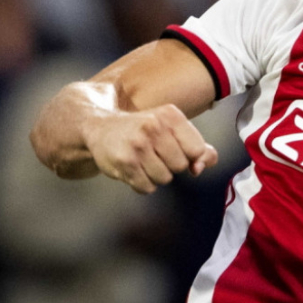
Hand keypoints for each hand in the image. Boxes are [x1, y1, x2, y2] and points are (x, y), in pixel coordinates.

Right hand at [84, 104, 217, 193]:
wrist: (101, 127)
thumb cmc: (143, 130)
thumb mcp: (173, 128)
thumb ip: (197, 146)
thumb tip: (202, 166)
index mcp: (170, 115)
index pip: (197, 149)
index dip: (190, 156)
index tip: (179, 152)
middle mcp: (154, 127)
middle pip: (181, 165)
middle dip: (171, 165)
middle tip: (155, 154)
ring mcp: (138, 144)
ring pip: (164, 178)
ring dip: (156, 175)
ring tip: (143, 161)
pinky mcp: (125, 162)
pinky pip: (147, 187)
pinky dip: (143, 184)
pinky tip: (134, 169)